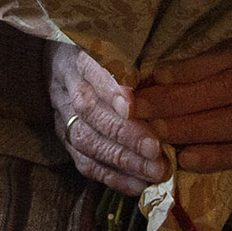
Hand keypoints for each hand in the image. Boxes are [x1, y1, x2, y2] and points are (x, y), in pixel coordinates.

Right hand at [47, 42, 165, 193]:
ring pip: (86, 140)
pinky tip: (138, 185)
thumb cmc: (106, 52)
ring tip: (153, 171)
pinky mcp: (64, 138)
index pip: (91, 71)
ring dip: (121, 159)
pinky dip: (112, 177)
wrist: (65, 61)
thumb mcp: (118, 44)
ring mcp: (62, 114)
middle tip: (155, 149)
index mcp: (79, 55)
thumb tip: (169, 82)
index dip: (109, 90)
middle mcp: (67, 84)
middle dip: (123, 133)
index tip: (132, 106)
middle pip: (89, 111)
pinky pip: (84, 162)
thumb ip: (137, 62)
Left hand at [131, 9, 231, 171]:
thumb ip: (216, 57)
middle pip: (214, 94)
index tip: (143, 82)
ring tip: (156, 136)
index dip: (175, 75)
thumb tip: (165, 73)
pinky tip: (190, 160)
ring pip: (230, 124)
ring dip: (190, 131)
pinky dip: (220, 157)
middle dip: (172, 105)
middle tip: (137, 112)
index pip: (210, 63)